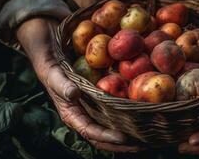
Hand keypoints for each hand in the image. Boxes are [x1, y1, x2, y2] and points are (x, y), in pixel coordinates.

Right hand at [16, 18, 140, 152]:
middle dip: (122, 144)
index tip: (124, 137)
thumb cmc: (51, 66)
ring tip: (147, 136)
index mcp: (71, 114)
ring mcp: (93, 108)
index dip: (107, 137)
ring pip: (111, 127)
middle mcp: (84, 115)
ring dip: (128, 134)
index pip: (90, 131)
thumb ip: (61, 84)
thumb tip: (73, 94)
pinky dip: (127, 117)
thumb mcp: (53, 73)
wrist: (52, 54)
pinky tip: (142, 115)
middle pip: (104, 137)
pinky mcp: (100, 99)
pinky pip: (114, 111)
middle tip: (143, 144)